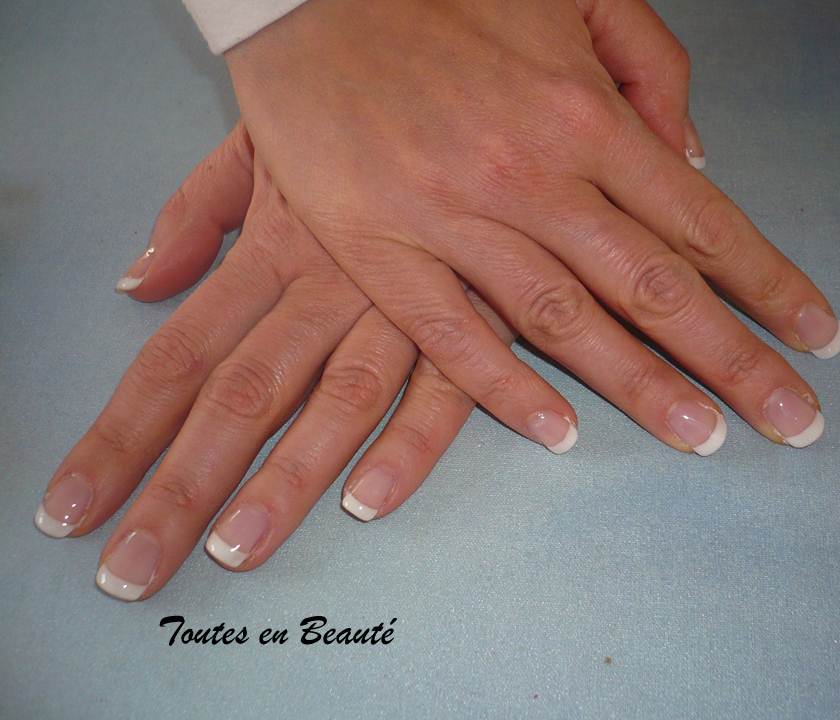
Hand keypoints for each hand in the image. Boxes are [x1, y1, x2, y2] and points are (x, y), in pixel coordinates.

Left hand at [35, 125, 507, 599]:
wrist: (465, 84)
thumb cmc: (356, 123)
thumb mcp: (260, 143)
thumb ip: (194, 212)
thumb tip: (137, 282)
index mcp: (269, 249)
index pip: (176, 357)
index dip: (120, 438)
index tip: (73, 507)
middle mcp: (326, 285)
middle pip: (239, 398)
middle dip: (180, 488)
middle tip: (134, 569)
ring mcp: (400, 306)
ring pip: (335, 403)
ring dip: (286, 482)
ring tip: (236, 551)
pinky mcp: (473, 319)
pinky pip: (444, 388)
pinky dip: (412, 445)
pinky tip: (371, 502)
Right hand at [226, 0, 839, 458]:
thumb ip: (647, 66)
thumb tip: (692, 154)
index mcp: (582, 111)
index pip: (700, 220)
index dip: (768, 283)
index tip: (814, 334)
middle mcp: (530, 172)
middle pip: (653, 286)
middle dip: (733, 358)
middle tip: (790, 418)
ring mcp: (452, 216)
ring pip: (564, 320)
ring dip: (640, 386)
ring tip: (702, 437)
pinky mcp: (378, 247)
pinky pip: (453, 334)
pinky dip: (506, 388)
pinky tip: (560, 432)